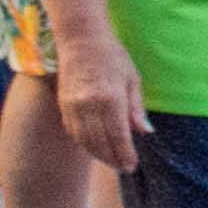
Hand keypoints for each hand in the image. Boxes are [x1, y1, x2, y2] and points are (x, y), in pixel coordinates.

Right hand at [55, 27, 145, 181]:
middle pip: (100, 142)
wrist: (81, 40)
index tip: (131, 165)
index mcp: (110, 98)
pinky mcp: (63, 104)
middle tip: (123, 168)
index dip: (125, 154)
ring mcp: (73, 105)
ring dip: (97, 154)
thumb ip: (136, 109)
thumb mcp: (132, 79)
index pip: (118, 136)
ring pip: (84, 140)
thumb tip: (145, 132)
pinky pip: (72, 131)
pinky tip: (94, 147)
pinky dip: (83, 142)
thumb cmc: (113, 57)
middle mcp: (89, 105)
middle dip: (112, 158)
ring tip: (111, 161)